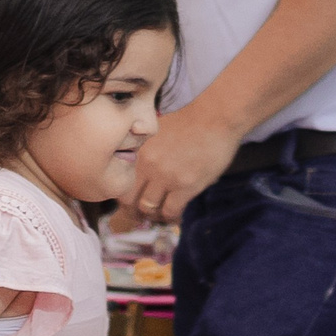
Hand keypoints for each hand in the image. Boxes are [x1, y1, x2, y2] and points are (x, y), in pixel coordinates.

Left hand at [130, 106, 243, 224]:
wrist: (215, 118)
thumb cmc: (190, 122)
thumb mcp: (158, 132)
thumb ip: (147, 152)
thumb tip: (143, 172)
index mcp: (138, 151)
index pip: (120, 182)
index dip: (124, 197)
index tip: (132, 202)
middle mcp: (147, 164)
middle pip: (129, 200)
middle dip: (134, 211)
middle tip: (142, 216)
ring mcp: (165, 176)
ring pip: (148, 208)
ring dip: (153, 216)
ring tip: (161, 216)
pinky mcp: (184, 186)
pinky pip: (170, 211)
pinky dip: (171, 217)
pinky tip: (175, 215)